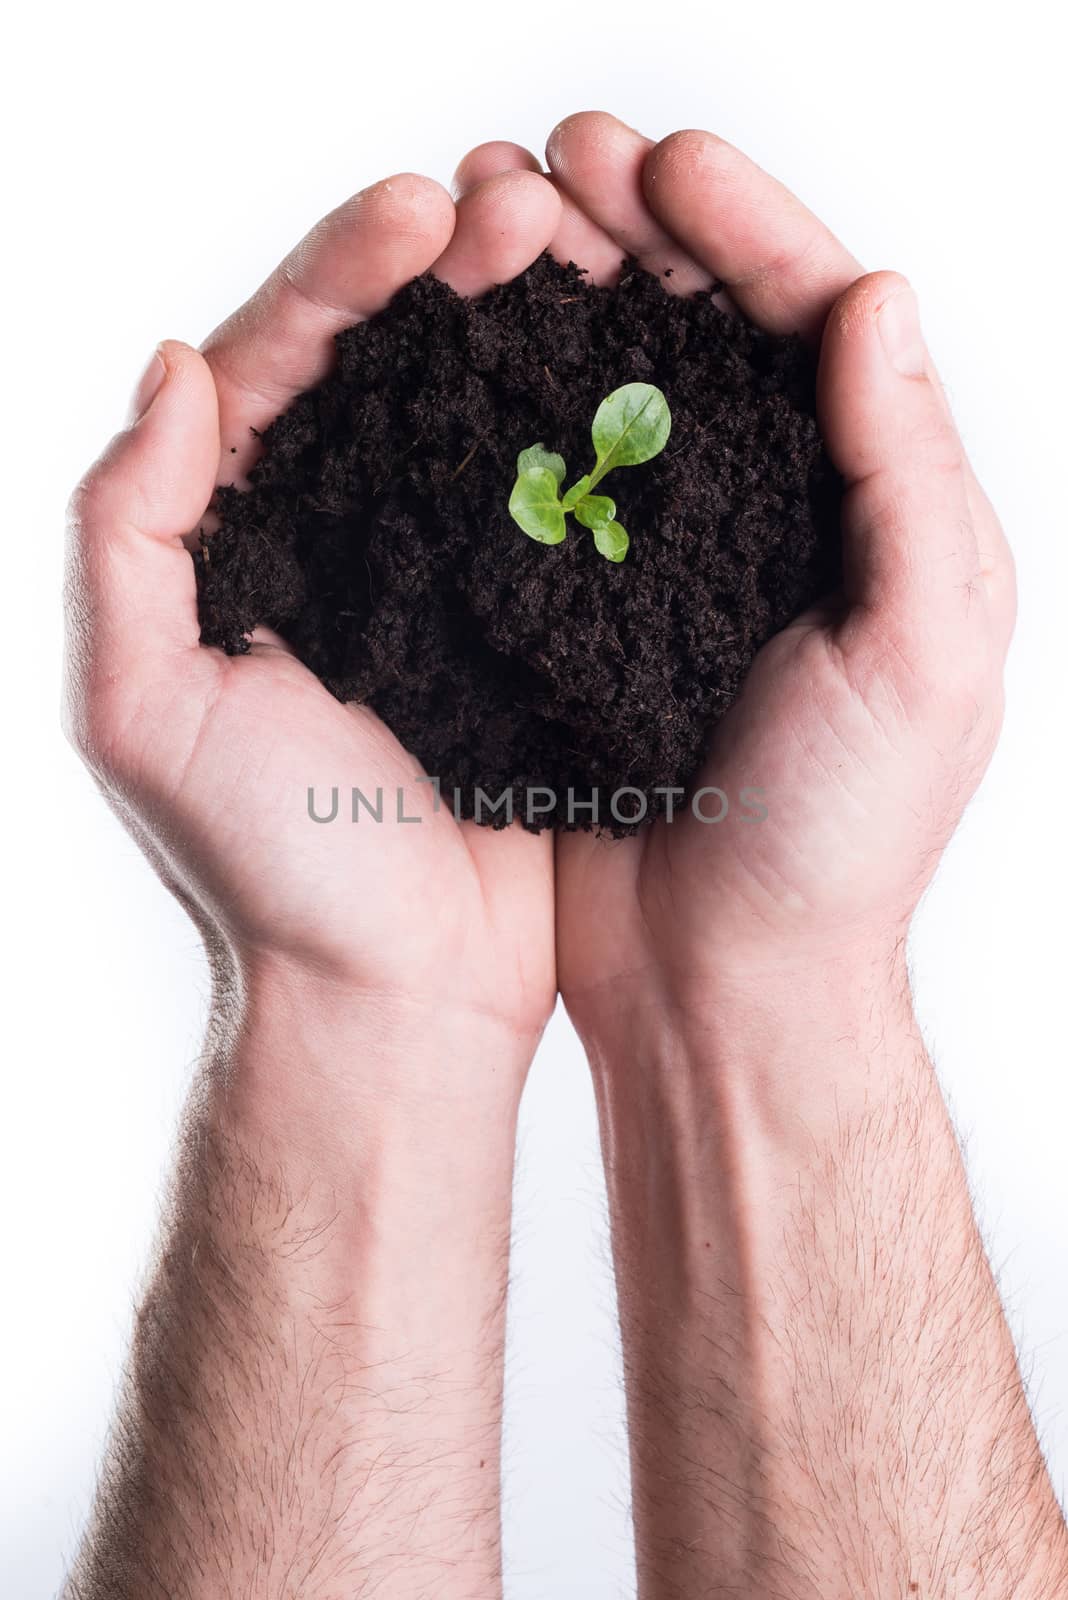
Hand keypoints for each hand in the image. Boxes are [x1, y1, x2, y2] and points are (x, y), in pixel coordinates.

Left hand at [65, 169, 567, 1094]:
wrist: (393, 991)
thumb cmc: (264, 867)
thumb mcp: (137, 704)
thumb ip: (126, 534)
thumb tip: (172, 368)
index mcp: (231, 540)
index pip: (271, 365)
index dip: (337, 276)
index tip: (418, 214)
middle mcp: (329, 539)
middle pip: (379, 365)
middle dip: (440, 270)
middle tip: (517, 206)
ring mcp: (431, 576)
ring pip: (470, 413)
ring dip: (516, 323)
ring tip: (576, 249)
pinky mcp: (519, 625)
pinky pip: (545, 500)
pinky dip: (578, 426)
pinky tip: (623, 367)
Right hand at [456, 115, 1014, 1023]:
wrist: (720, 983)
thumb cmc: (836, 841)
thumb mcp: (924, 656)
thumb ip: (908, 476)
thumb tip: (874, 299)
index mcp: (868, 510)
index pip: (814, 323)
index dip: (741, 228)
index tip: (658, 163)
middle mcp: (769, 519)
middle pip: (705, 332)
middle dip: (633, 235)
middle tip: (549, 162)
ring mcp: (666, 566)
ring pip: (614, 388)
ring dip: (559, 298)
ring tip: (489, 223)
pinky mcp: (579, 619)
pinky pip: (543, 484)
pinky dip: (504, 409)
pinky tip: (455, 356)